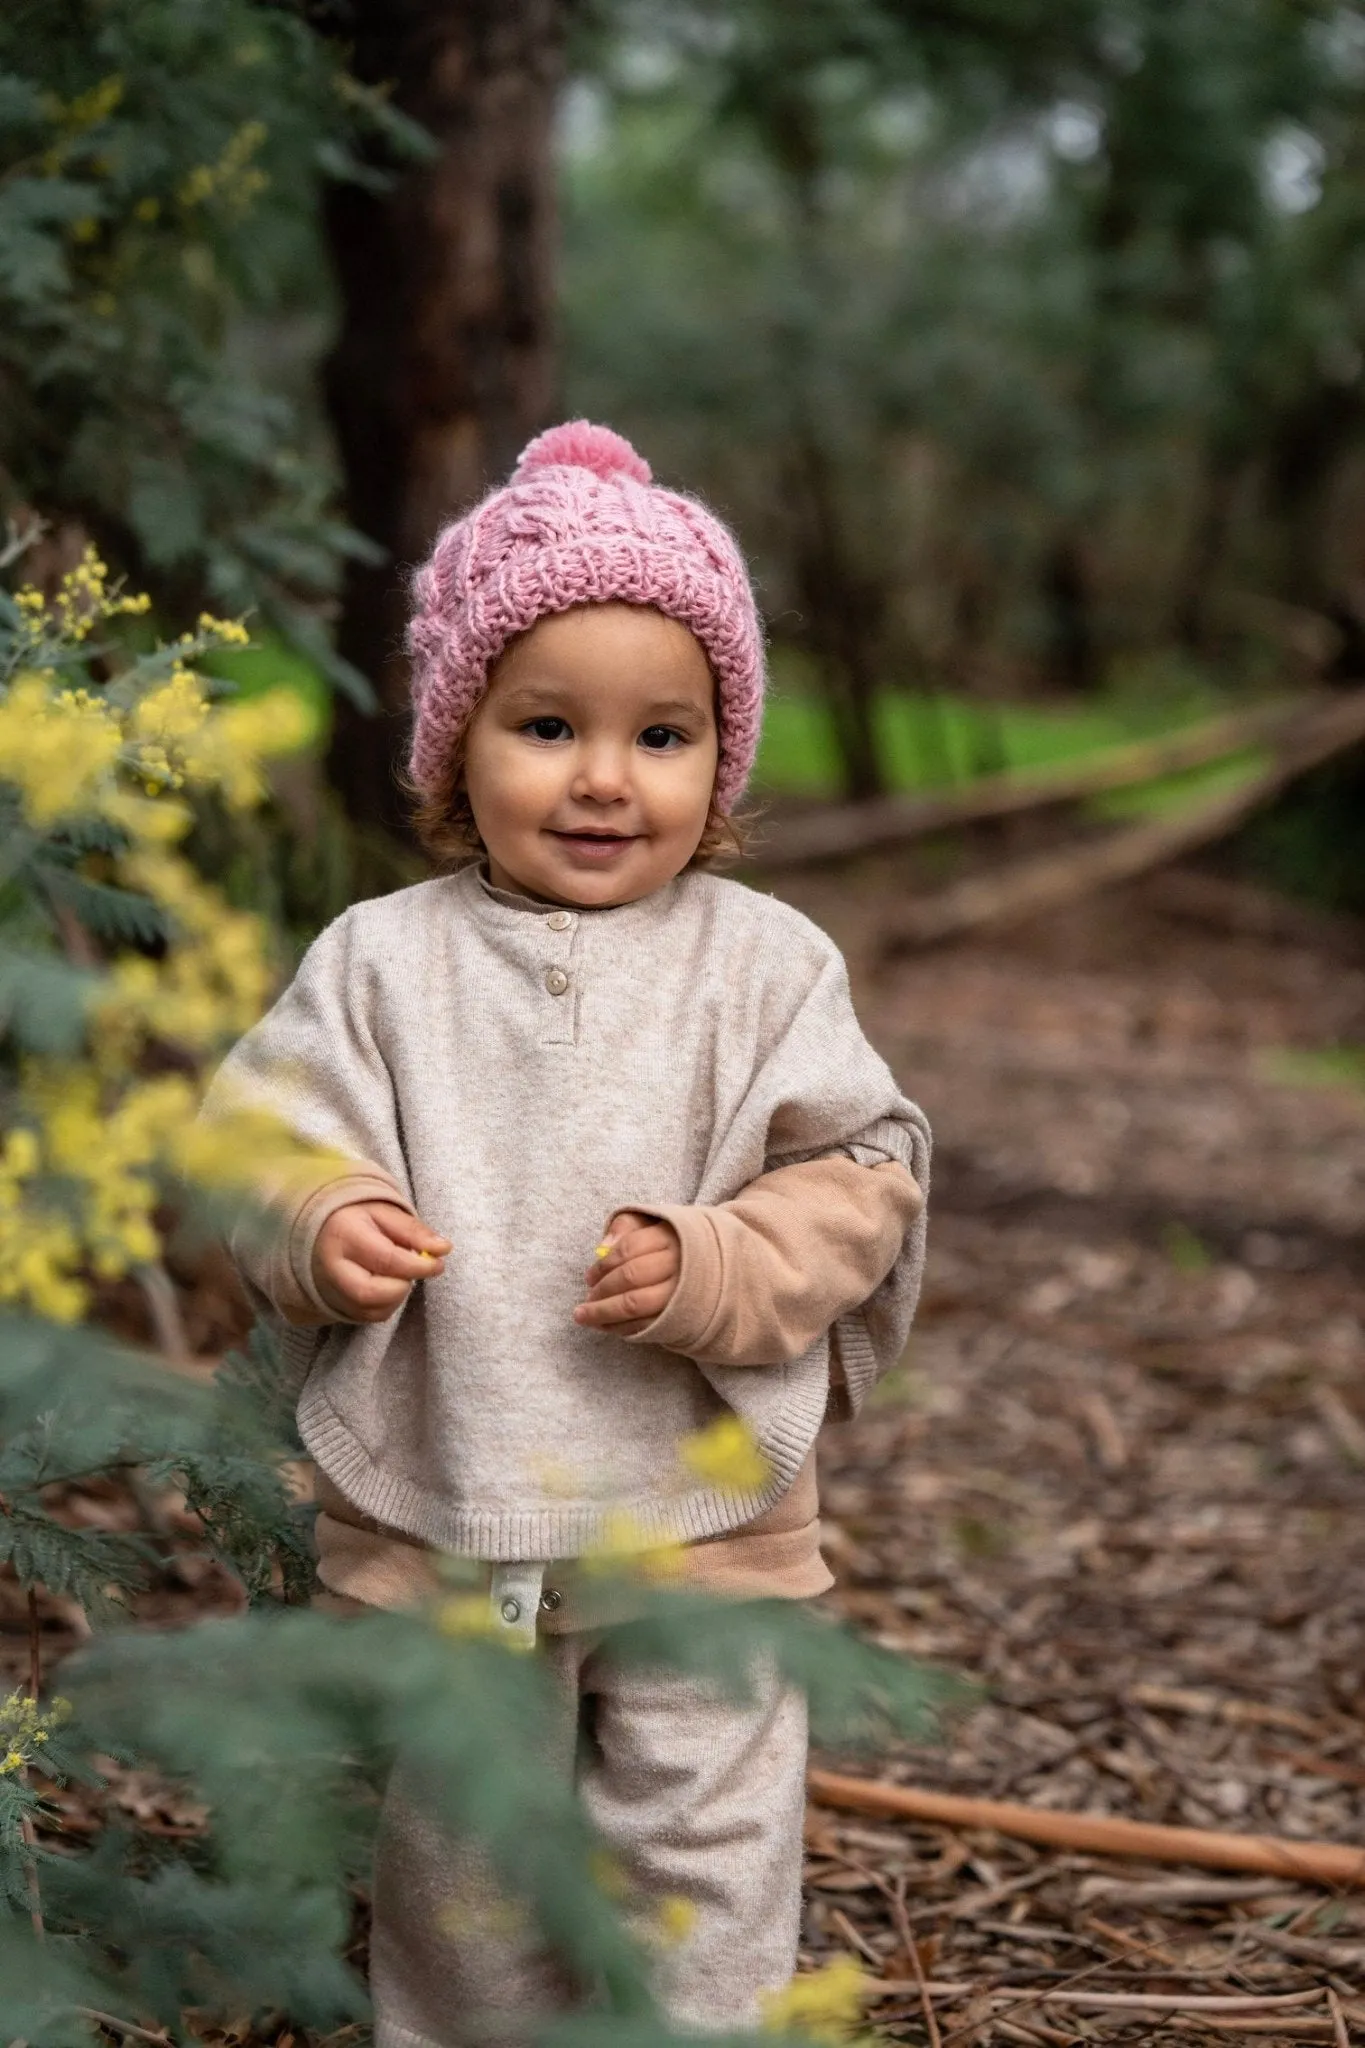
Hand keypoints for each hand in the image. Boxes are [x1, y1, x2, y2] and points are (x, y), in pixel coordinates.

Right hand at [312, 1201, 450, 1322]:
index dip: (418, 1266)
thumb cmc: (358, 1220)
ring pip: (370, 1310)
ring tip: (398, 1274)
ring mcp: (329, 1290)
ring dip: (396, 1296)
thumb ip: (414, 1230)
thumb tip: (443, 1248)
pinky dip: (387, 1305)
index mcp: (343, 1234)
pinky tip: (387, 1285)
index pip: (385, 1259)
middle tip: (414, 1270)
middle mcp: (331, 1267)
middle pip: (369, 1293)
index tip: (438, 1263)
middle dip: (401, 1286)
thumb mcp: (385, 1213)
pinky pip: (368, 1317)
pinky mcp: (335, 1306)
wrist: (321, 1232)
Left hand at [575, 1209, 680, 1338]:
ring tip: (584, 1316)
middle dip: (602, 1290)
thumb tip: (604, 1244)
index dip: (604, 1265)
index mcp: (670, 1237)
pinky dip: (621, 1327)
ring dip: (605, 1312)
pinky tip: (605, 1326)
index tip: (589, 1277)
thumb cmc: (672, 1244)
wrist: (717, 1268)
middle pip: (631, 1277)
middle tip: (586, 1298)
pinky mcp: (681, 1316)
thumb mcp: (652, 1224)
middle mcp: (678, 1264)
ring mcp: (681, 1293)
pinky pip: (646, 1325)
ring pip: (636, 1304)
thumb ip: (626, 1226)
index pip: (629, 1249)